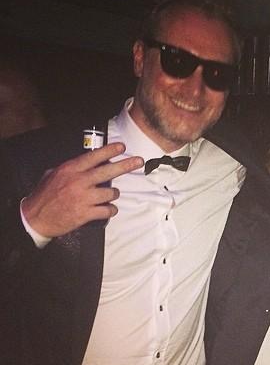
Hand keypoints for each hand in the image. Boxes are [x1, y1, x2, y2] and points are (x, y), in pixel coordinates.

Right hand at [21, 143, 143, 236]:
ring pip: (111, 193)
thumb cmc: (45, 195)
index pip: (94, 156)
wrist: (36, 217)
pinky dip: (110, 210)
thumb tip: (87, 164)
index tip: (121, 146)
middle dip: (126, 165)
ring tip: (109, 196)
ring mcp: (84, 198)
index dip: (109, 150)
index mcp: (70, 169)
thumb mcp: (53, 175)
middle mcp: (79, 181)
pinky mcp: (86, 213)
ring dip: (113, 195)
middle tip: (138, 161)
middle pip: (108, 171)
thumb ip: (71, 169)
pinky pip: (108, 210)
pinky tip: (107, 210)